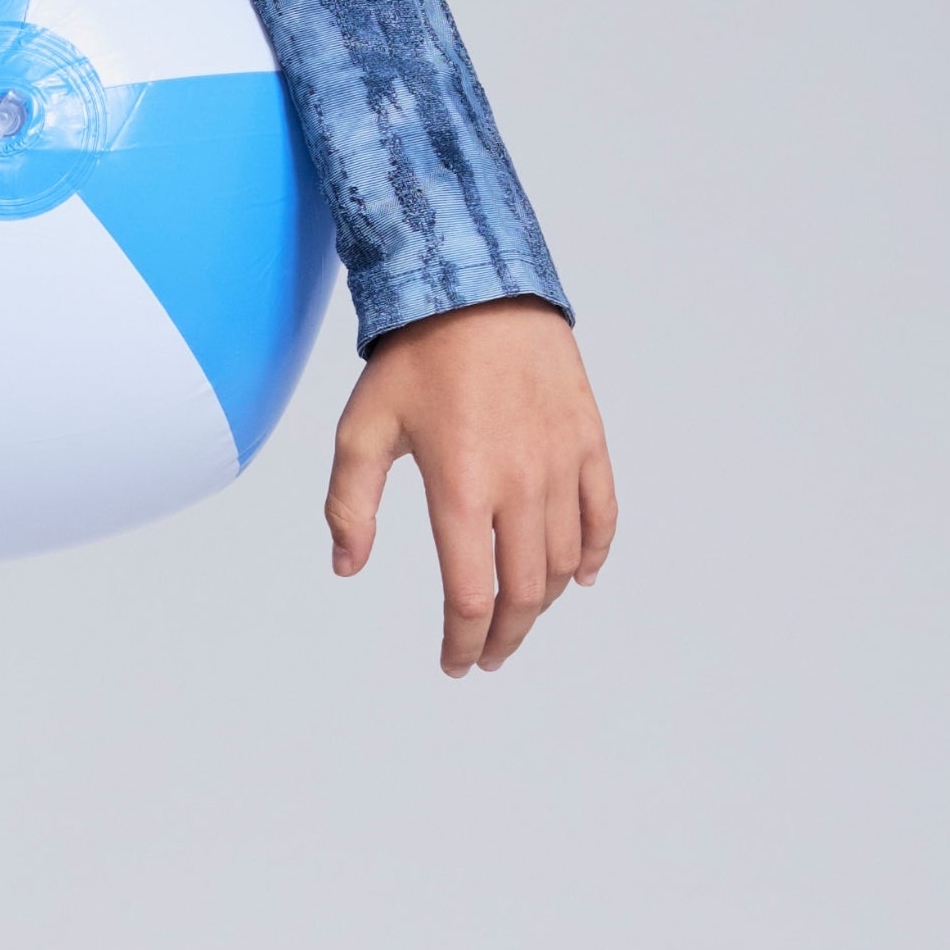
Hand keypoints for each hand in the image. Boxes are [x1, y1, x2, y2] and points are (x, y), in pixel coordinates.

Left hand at [325, 300, 614, 675]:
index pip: (470, 597)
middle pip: (525, 593)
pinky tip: (578, 577)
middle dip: (505, 637)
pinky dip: (593, 552)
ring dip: (544, 602)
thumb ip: (350, 506)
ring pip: (564, 560)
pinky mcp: (588, 439)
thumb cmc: (414, 358)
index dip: (462, 641)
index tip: (454, 662)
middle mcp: (520, 484)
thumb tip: (348, 567)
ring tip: (518, 619)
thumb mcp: (361, 431)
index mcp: (461, 490)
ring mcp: (561, 462)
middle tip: (486, 656)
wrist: (478, 287)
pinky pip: (601, 512)